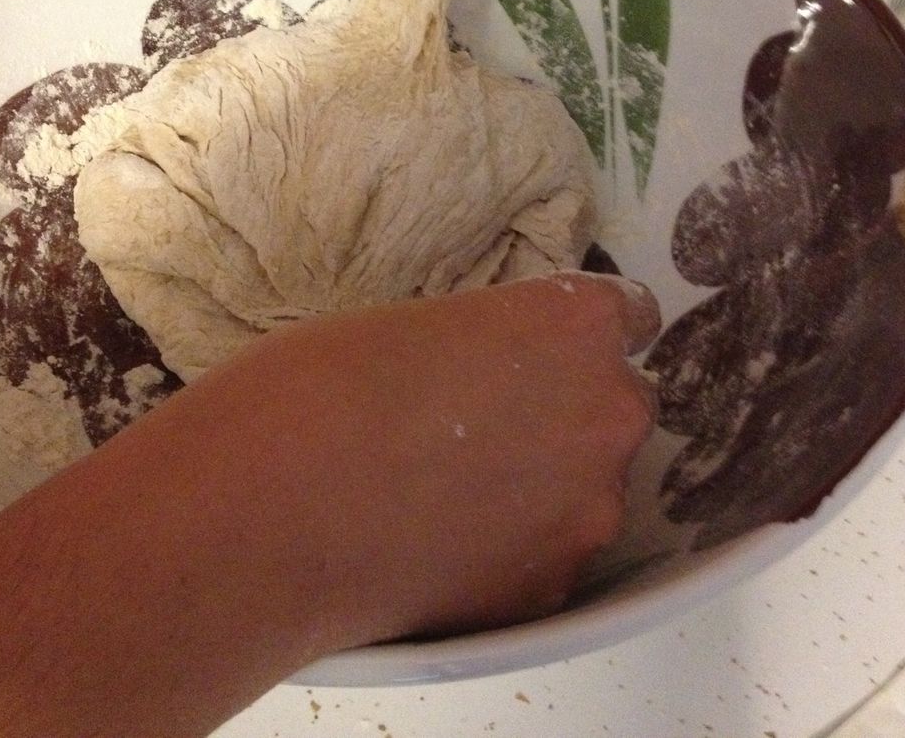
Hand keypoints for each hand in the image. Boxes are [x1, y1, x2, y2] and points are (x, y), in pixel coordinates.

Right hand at [312, 271, 659, 639]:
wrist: (277, 515)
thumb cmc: (328, 385)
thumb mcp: (421, 326)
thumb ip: (490, 346)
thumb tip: (493, 374)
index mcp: (576, 327)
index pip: (628, 314)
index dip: (583, 333)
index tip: (550, 348)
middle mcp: (607, 414)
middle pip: (618, 405)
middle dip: (571, 410)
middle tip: (490, 424)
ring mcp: (589, 511)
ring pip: (590, 487)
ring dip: (547, 484)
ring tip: (456, 494)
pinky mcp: (554, 590)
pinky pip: (552, 554)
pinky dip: (516, 549)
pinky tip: (445, 545)